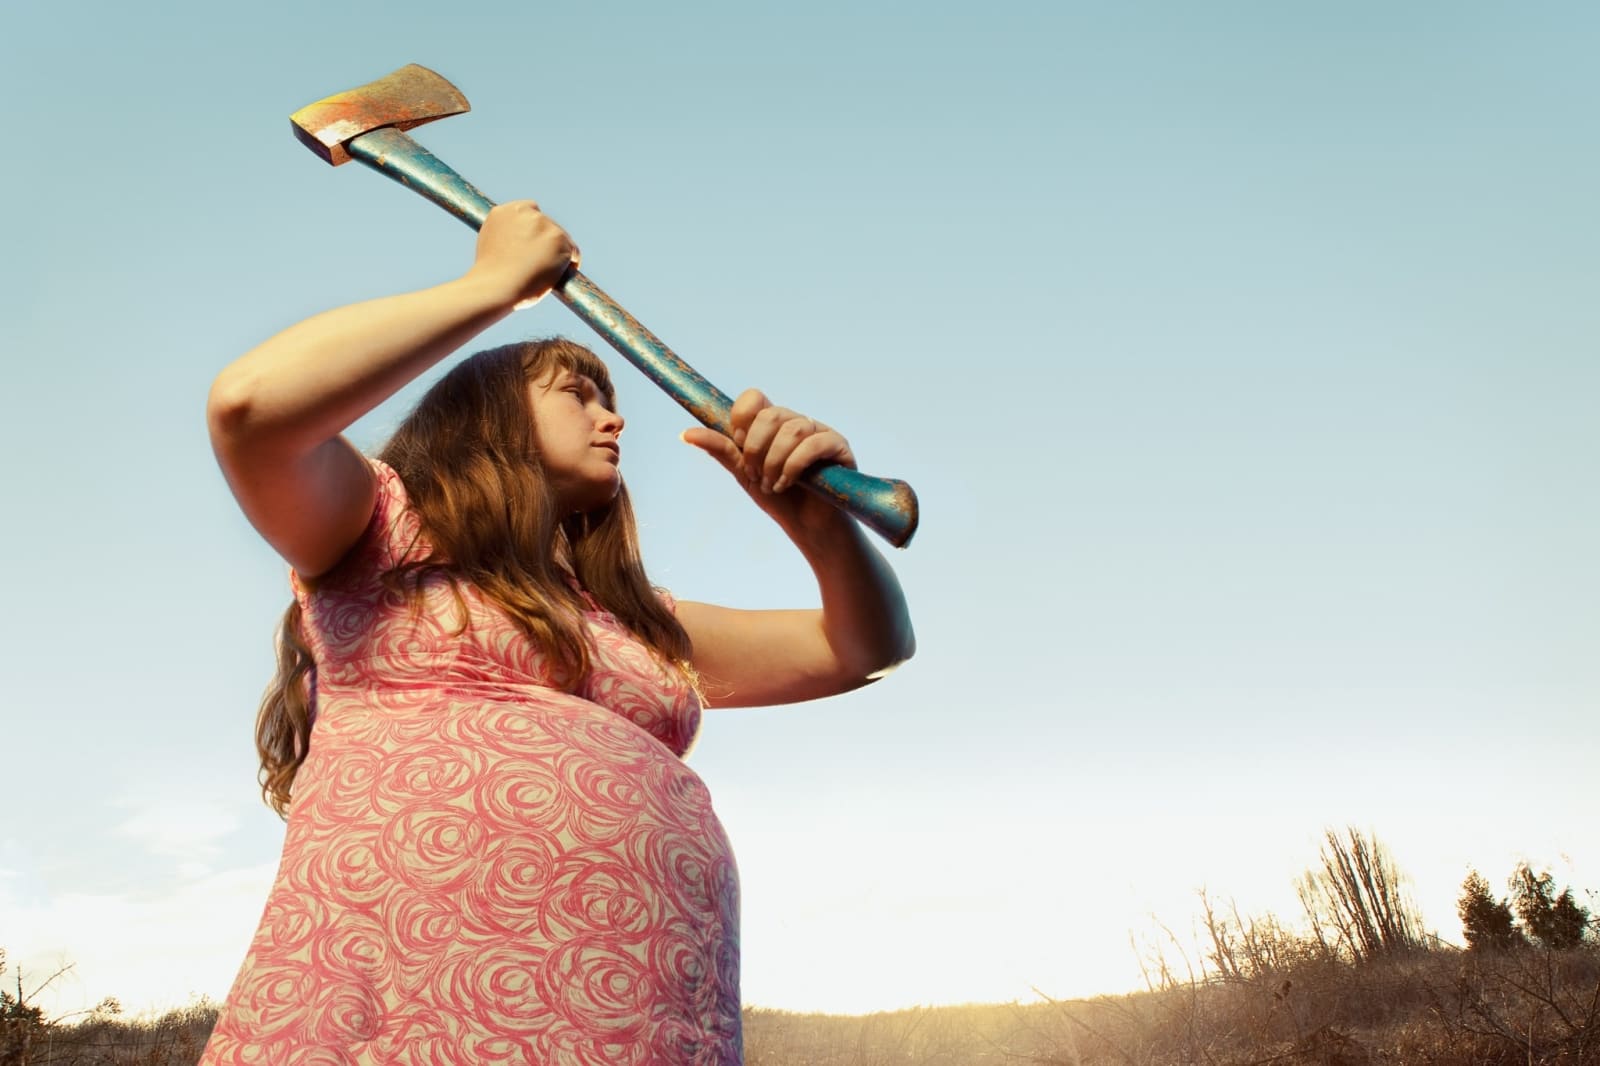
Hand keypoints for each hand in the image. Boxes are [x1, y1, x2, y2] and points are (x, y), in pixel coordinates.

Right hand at [466, 200, 579, 308]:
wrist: (496, 287)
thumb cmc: (491, 277)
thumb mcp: (492, 246)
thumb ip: (506, 237)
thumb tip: (520, 244)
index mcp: (504, 212)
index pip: (529, 212)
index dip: (533, 232)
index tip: (533, 246)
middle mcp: (525, 212)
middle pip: (547, 225)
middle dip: (546, 243)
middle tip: (541, 265)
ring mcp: (543, 223)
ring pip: (561, 239)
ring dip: (558, 254)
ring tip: (547, 273)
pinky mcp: (559, 238)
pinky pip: (574, 252)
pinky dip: (570, 265)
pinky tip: (558, 276)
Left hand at [682, 389, 856, 528]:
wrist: (807, 527)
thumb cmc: (778, 499)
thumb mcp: (743, 473)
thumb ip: (721, 450)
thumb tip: (686, 433)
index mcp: (772, 424)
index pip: (754, 398)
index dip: (742, 418)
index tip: (739, 445)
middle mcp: (796, 422)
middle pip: (770, 413)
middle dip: (755, 448)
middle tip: (754, 475)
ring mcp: (819, 431)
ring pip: (792, 429)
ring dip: (774, 461)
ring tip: (772, 485)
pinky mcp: (839, 446)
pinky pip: (815, 443)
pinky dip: (795, 465)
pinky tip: (787, 484)